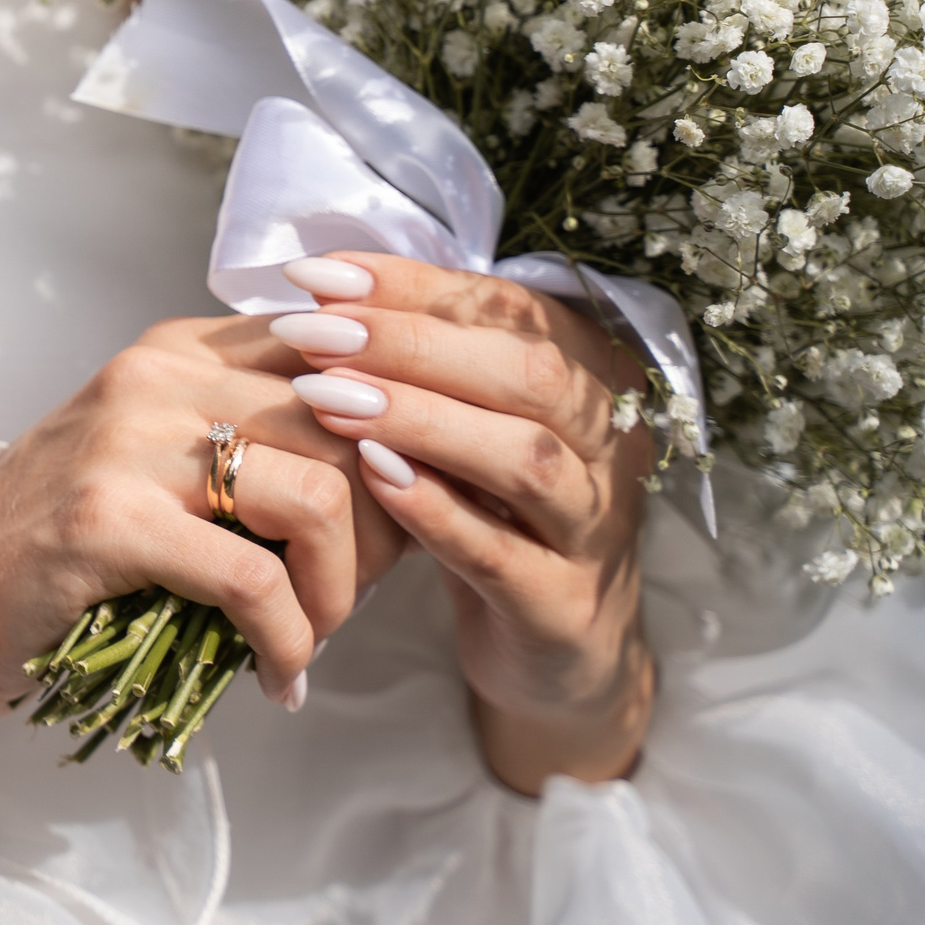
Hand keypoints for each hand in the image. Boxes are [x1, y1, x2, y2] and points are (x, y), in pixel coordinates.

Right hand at [0, 321, 397, 719]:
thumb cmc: (54, 545)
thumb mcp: (157, 461)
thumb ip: (253, 440)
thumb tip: (397, 472)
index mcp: (177, 348)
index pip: (345, 358)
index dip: (396, 442)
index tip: (394, 522)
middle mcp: (155, 372)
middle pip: (352, 426)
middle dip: (385, 530)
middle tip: (355, 600)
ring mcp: (125, 441)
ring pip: (318, 497)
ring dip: (341, 592)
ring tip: (314, 640)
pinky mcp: (103, 520)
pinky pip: (253, 582)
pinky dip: (288, 643)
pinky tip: (277, 680)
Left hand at [268, 252, 654, 793]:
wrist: (557, 650)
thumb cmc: (493, 514)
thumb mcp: (463, 430)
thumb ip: (422, 366)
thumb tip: (324, 293)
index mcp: (593, 379)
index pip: (509, 311)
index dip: (412, 285)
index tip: (317, 274)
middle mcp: (612, 444)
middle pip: (527, 373)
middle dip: (410, 344)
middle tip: (312, 332)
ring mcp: (596, 528)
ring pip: (524, 457)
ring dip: (419, 419)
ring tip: (325, 396)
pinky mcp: (563, 605)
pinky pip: (501, 552)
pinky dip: (435, 511)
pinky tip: (370, 478)